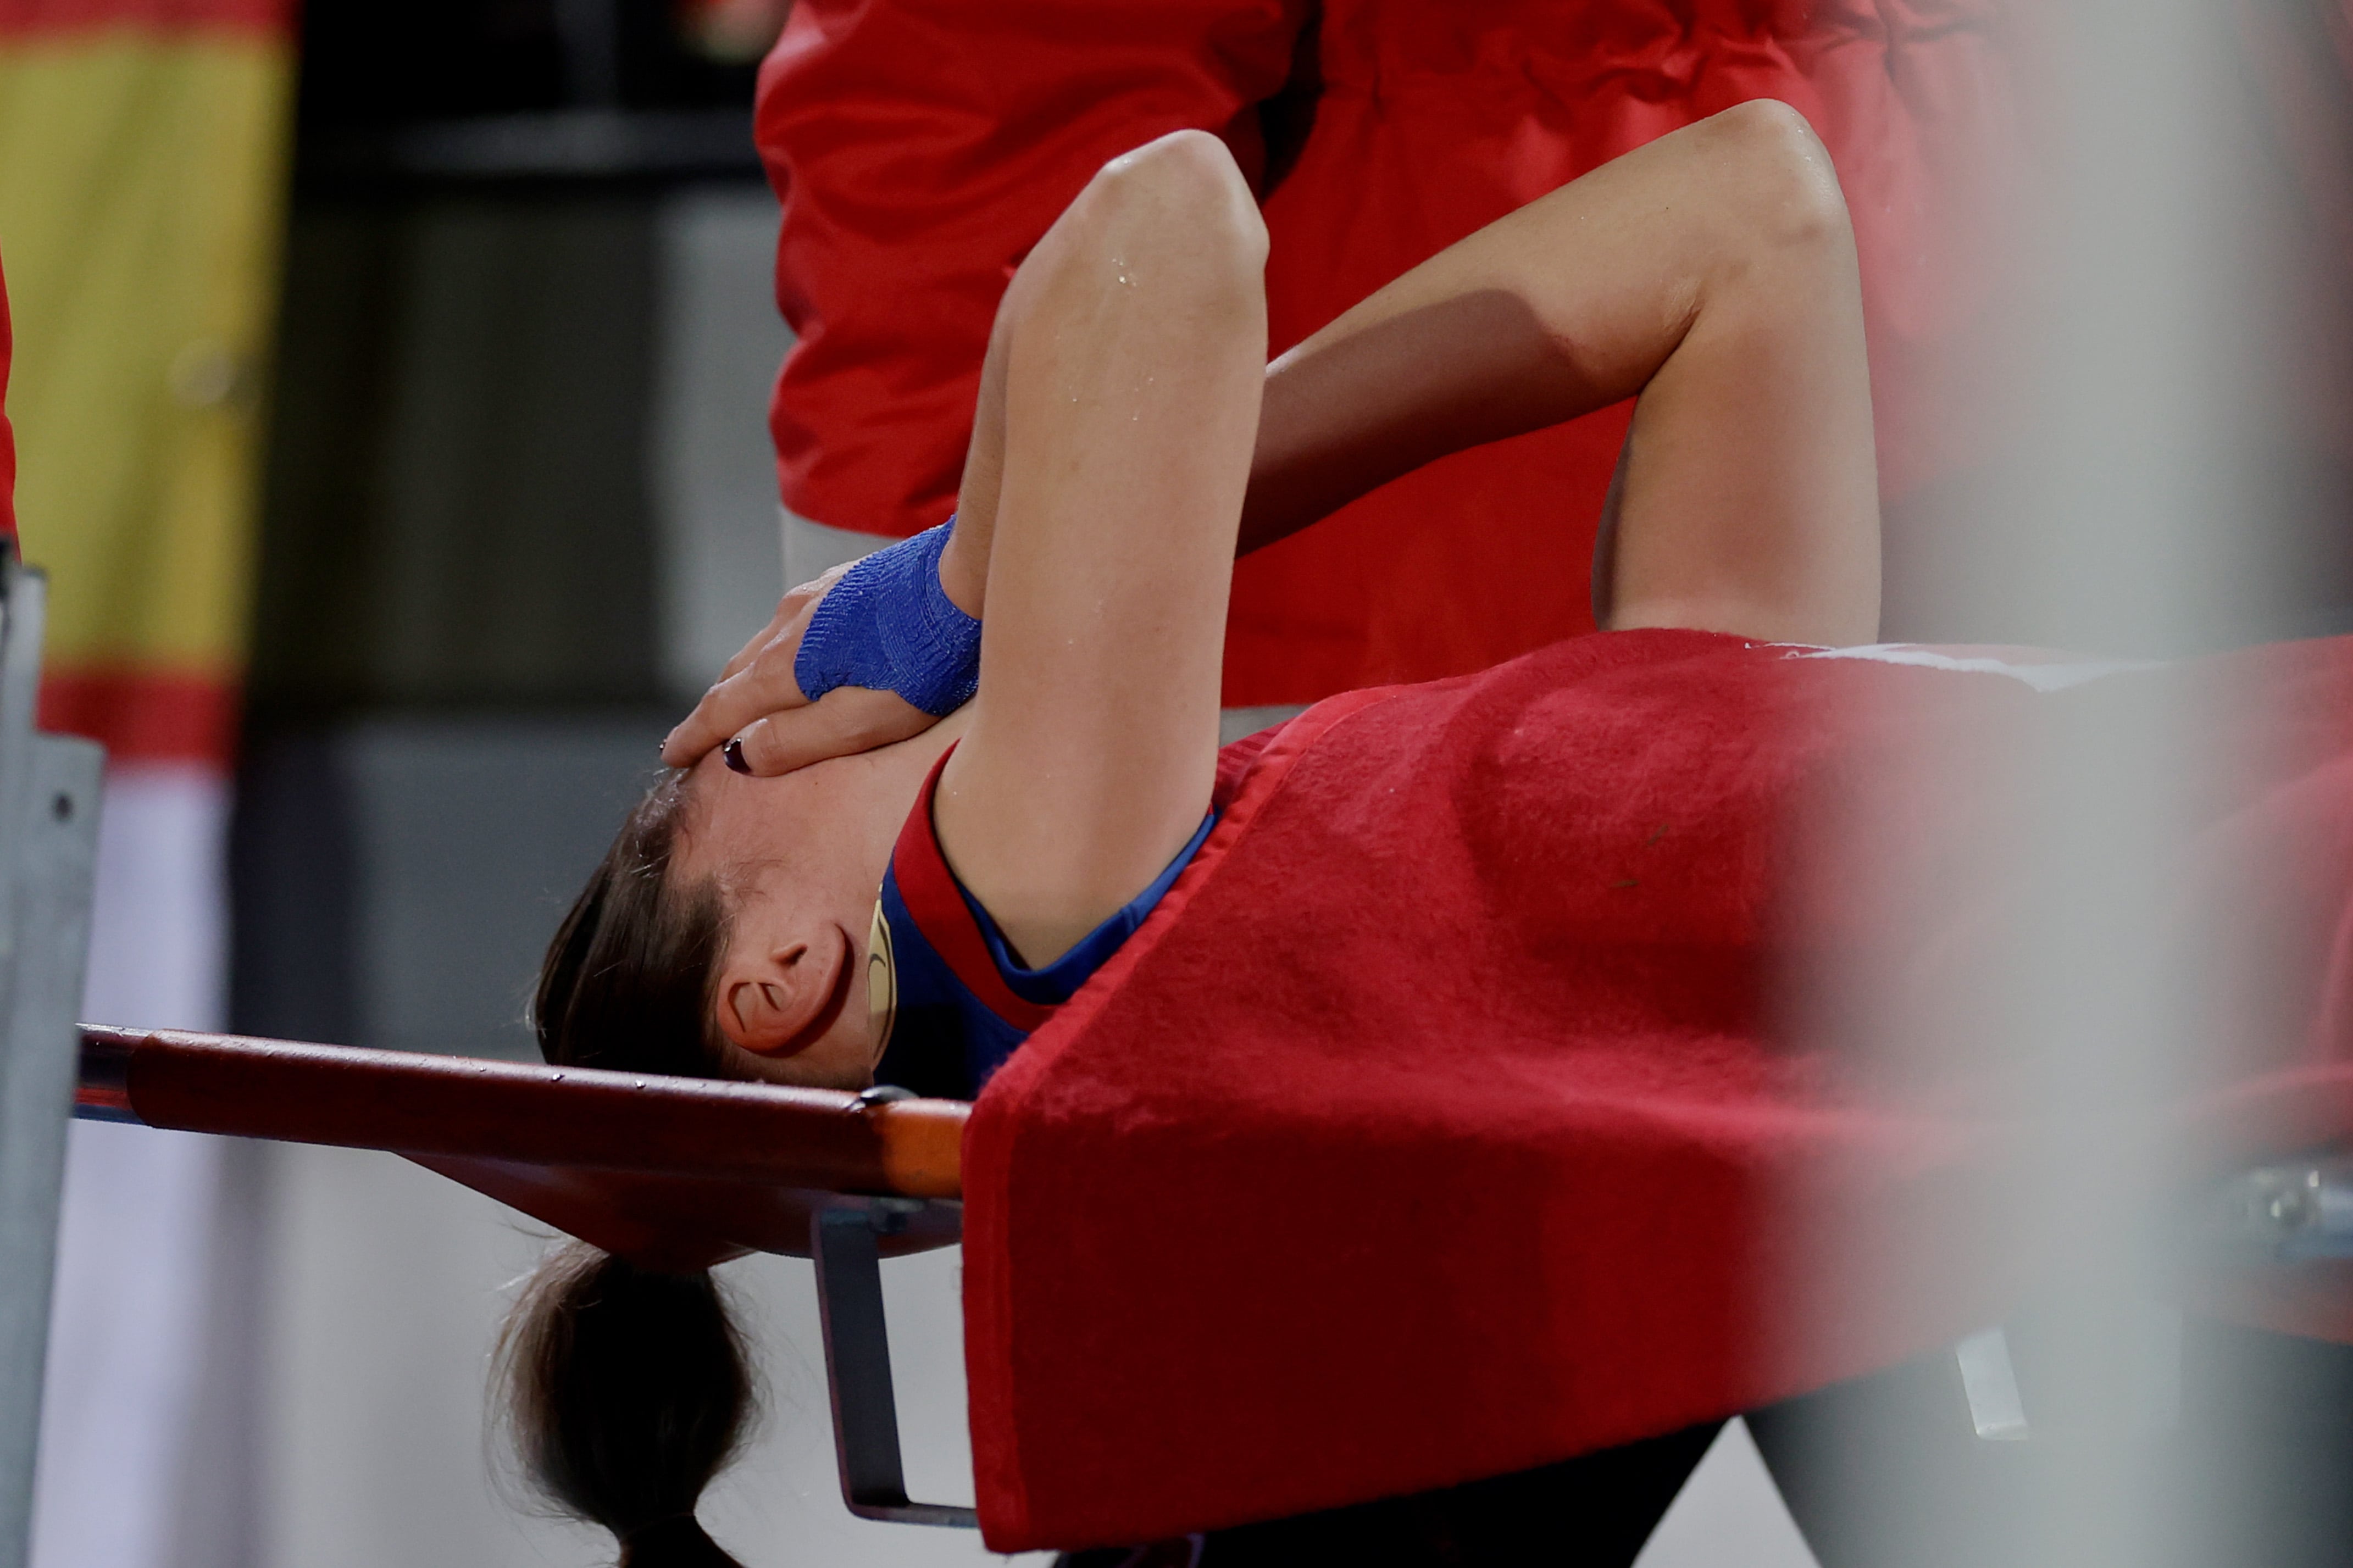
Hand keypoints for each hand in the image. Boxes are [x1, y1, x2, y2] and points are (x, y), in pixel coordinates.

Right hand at [660, 566, 939, 775]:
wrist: (971, 581)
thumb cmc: (927, 661)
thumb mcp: (864, 721)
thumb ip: (798, 740)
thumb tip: (739, 755)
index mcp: (788, 664)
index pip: (724, 706)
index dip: (696, 735)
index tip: (671, 756)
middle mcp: (791, 623)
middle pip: (737, 674)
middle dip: (714, 709)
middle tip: (696, 738)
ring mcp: (818, 596)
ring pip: (764, 644)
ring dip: (744, 677)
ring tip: (738, 703)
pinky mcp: (846, 583)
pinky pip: (793, 624)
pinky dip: (777, 652)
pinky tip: (794, 658)